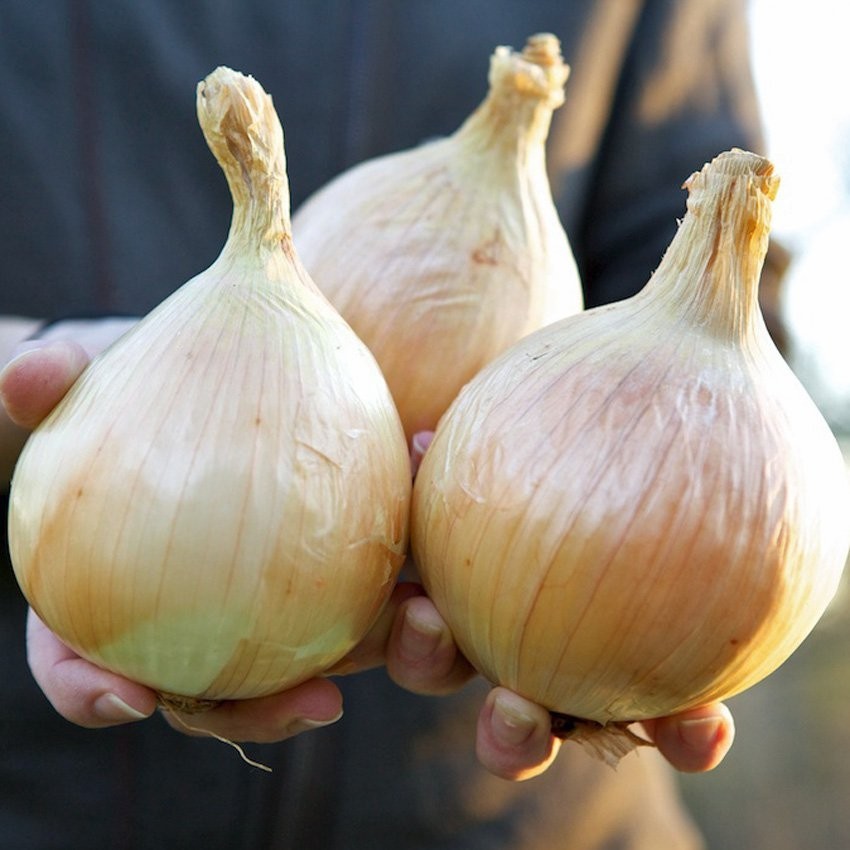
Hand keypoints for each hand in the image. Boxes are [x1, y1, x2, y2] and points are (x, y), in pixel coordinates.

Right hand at [0, 333, 458, 745]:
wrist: (212, 366)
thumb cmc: (136, 375)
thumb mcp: (90, 364)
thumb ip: (58, 373)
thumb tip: (27, 374)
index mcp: (118, 597)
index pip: (86, 666)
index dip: (92, 692)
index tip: (123, 697)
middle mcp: (200, 616)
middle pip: (221, 695)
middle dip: (266, 713)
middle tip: (318, 702)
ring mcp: (277, 595)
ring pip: (322, 653)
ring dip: (379, 654)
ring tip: (417, 624)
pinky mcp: (344, 554)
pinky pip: (380, 576)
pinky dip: (413, 563)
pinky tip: (432, 503)